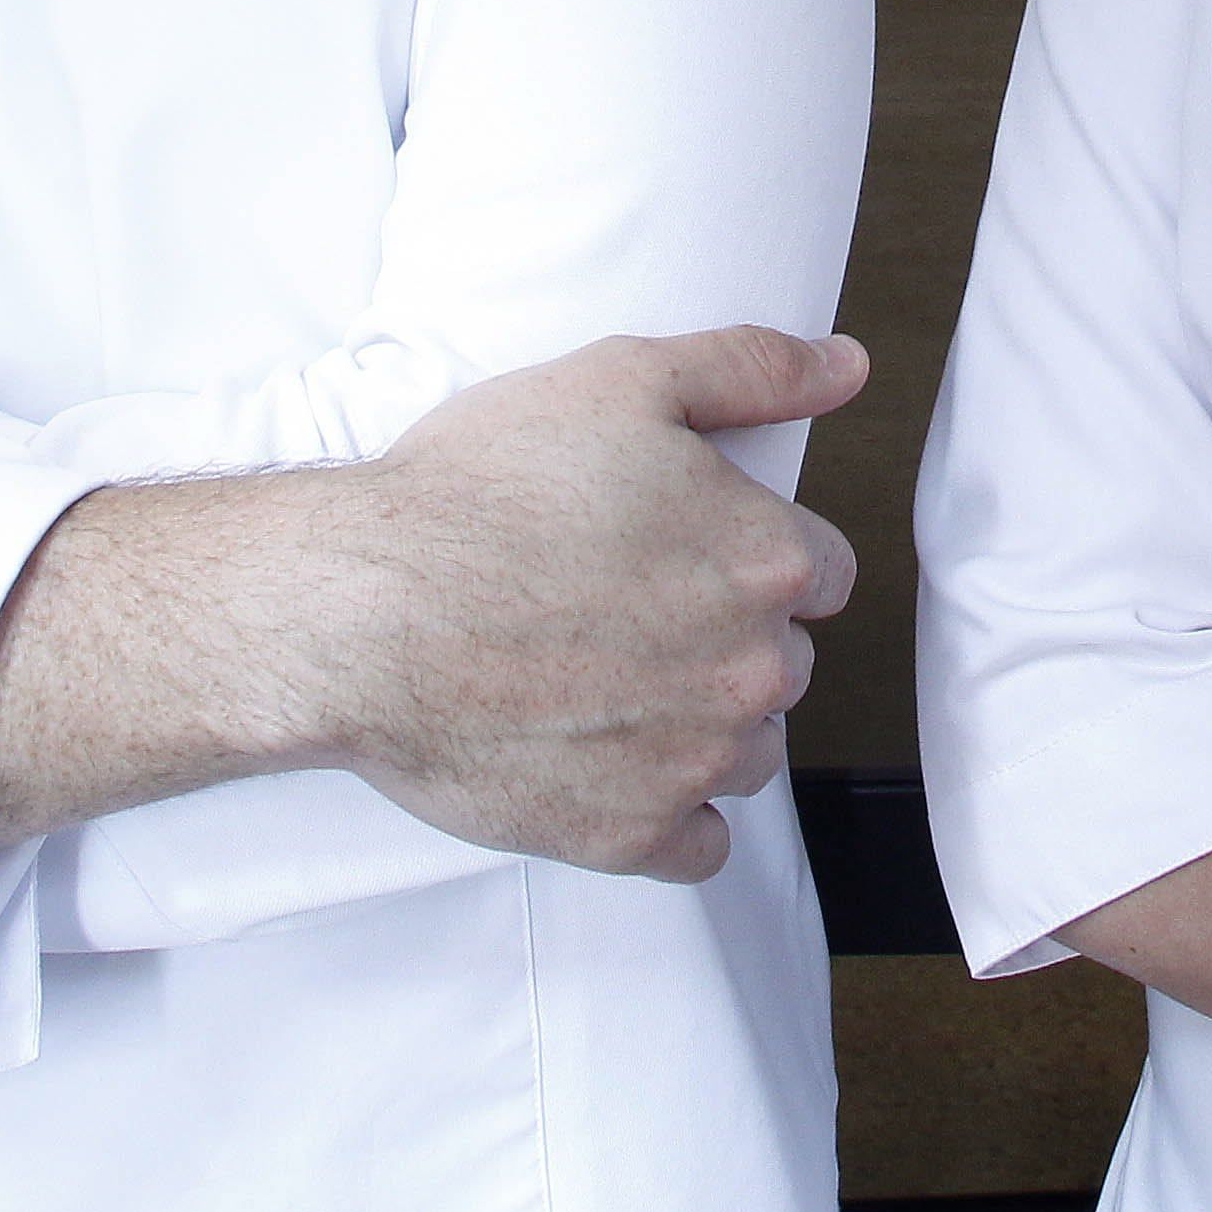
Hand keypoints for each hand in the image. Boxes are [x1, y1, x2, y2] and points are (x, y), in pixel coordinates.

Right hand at [0, 325, 864, 875]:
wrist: (364, 612)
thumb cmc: (481, 490)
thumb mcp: (621, 380)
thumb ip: (752, 368)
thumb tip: (848, 368)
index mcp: (769, 561)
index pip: (821, 570)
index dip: (751, 551)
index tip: (679, 549)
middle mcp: (753, 669)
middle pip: (781, 660)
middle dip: (724, 635)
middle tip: (623, 607)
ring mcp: (695, 762)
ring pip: (748, 750)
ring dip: (701, 723)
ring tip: (604, 679)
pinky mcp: (630, 836)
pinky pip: (696, 842)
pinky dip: (663, 811)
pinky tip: (604, 760)